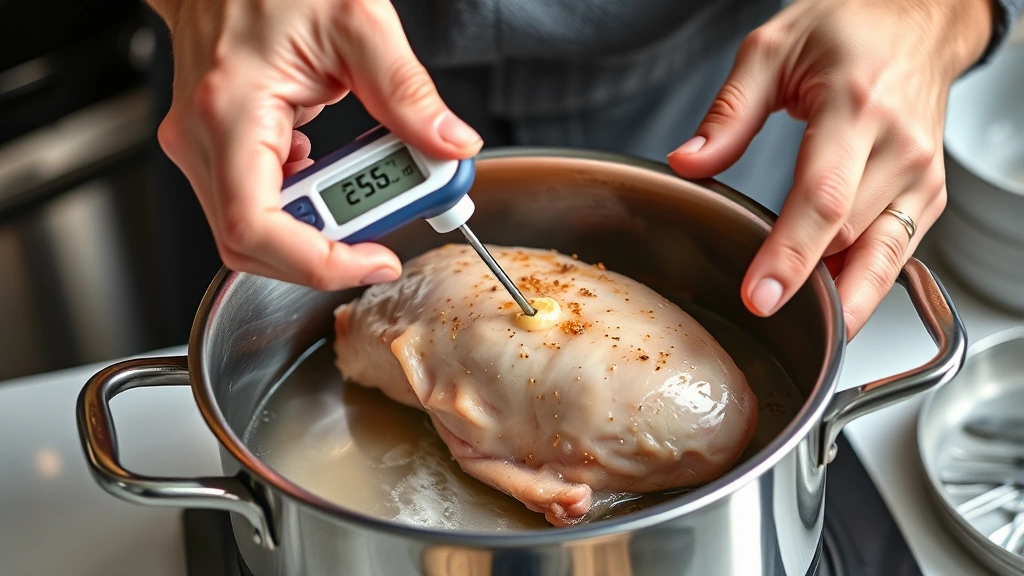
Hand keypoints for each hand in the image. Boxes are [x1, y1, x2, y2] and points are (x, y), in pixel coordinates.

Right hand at [148, 0, 482, 289]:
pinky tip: (334, 174)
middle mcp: (203, 142)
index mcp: (231, 114)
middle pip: (253, 247)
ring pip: (255, 236)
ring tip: (369, 193)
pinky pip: (258, 208)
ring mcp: (203, 151)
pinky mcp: (217, 153)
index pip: (256, 229)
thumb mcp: (358, 24)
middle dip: (328, 254)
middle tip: (386, 235)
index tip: (377, 260)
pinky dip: (304, 209)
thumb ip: (407, 92)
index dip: (320, 264)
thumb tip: (451, 144)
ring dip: (318, 232)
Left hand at [668, 0, 992, 338]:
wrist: (918, 21)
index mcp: (856, 107)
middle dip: (808, 286)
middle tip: (761, 310)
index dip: (790, 255)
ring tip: (803, 327)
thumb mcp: (772, 49)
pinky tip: (833, 302)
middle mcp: (900, 147)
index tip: (760, 297)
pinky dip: (867, 285)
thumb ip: (729, 112)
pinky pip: (898, 255)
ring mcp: (922, 176)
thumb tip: (688, 162)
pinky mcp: (929, 196)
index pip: (823, 198)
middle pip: (849, 239)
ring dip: (845, 301)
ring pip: (883, 261)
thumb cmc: (848, 30)